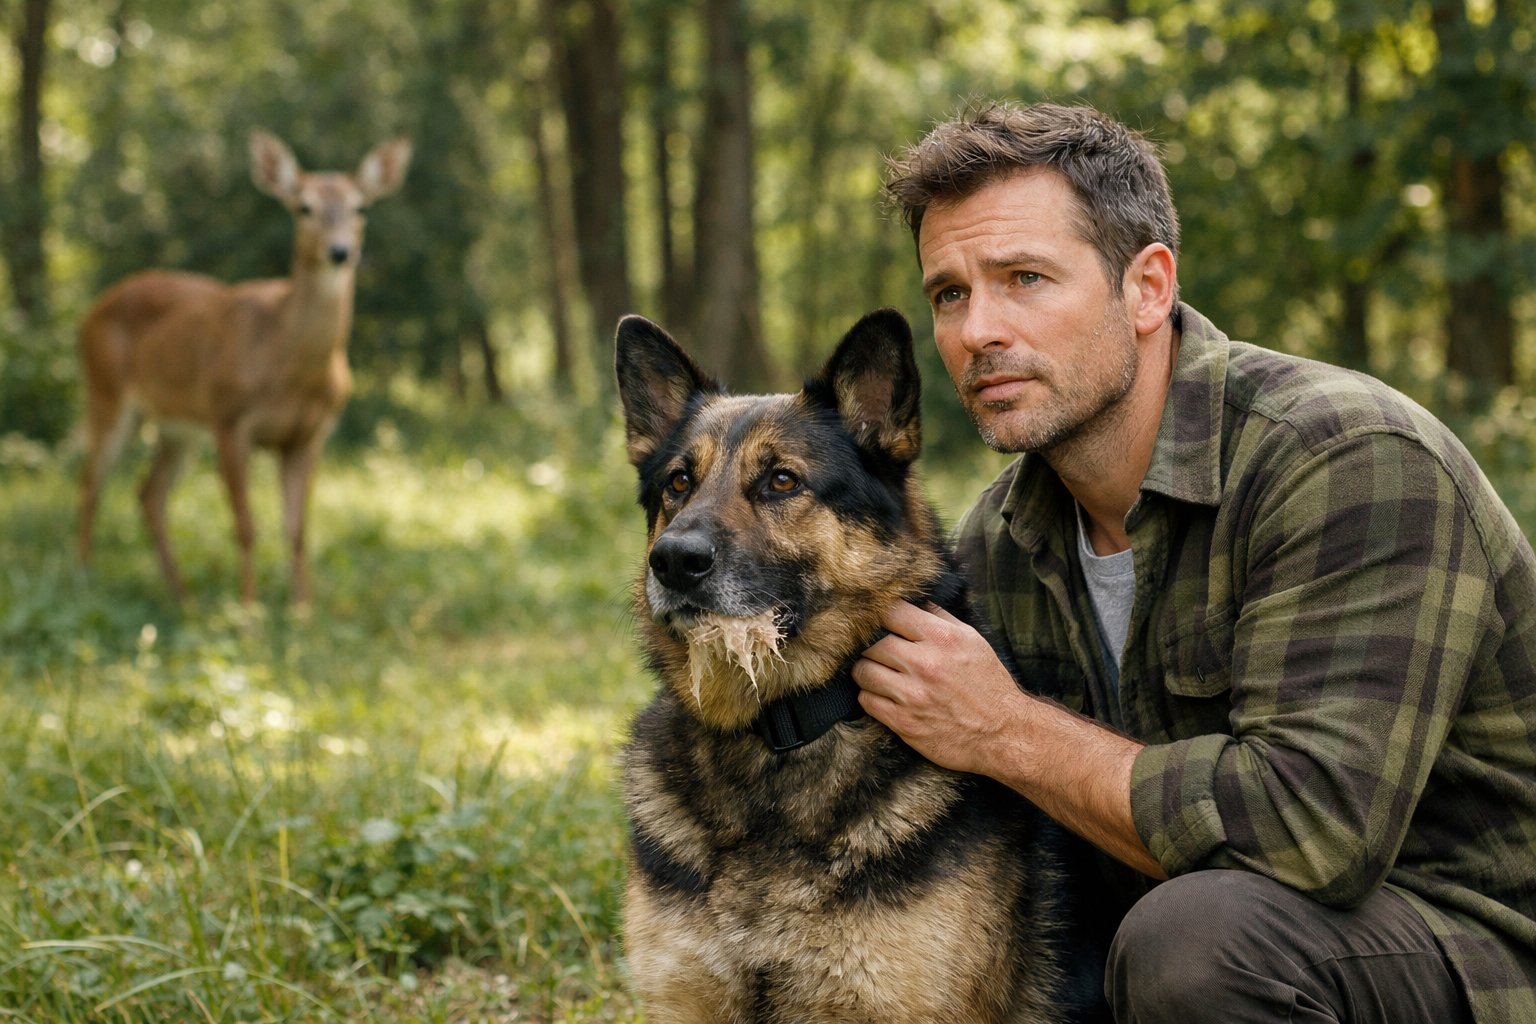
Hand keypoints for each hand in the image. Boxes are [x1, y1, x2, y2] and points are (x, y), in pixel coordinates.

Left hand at [853, 599, 1030, 776]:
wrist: (1004, 733)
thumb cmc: (988, 684)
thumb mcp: (972, 640)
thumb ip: (940, 617)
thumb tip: (913, 600)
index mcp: (941, 638)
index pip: (889, 612)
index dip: (877, 614)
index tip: (875, 620)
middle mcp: (925, 664)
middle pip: (870, 642)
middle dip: (868, 644)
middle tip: (874, 649)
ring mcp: (912, 695)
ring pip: (862, 672)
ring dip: (866, 670)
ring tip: (878, 672)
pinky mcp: (904, 723)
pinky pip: (866, 701)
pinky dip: (871, 696)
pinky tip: (884, 695)